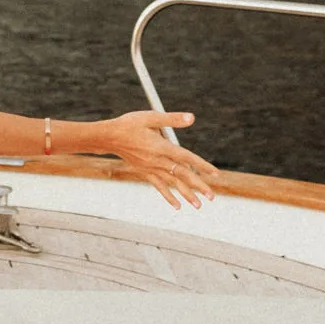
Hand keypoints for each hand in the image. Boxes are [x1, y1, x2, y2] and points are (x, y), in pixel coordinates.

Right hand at [100, 110, 217, 208]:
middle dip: (198, 186)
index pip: (186, 158)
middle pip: (181, 175)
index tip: (215, 174)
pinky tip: (177, 206)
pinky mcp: (144, 172)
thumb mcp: (150, 117)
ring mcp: (150, 168)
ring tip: (198, 205)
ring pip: (171, 183)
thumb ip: (172, 119)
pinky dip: (168, 196)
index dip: (202, 165)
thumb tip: (192, 118)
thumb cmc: (130, 124)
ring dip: (186, 194)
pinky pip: (158, 186)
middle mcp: (157, 161)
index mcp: (161, 147)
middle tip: (211, 196)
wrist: (109, 137)